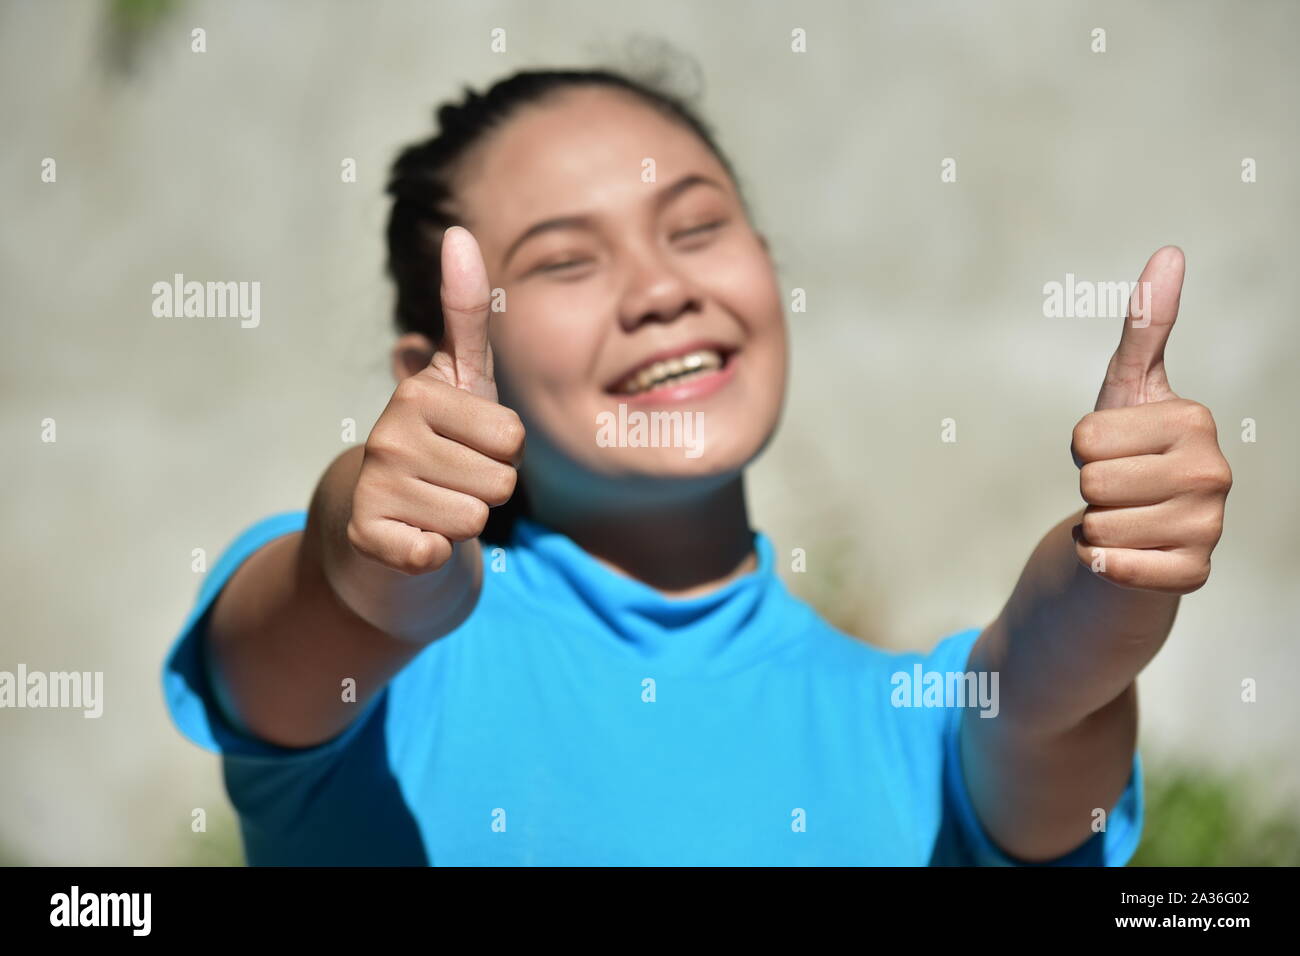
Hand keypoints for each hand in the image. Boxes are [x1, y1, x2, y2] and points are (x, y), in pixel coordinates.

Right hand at [347, 226, 524, 574]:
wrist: (384, 526)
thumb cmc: (440, 445)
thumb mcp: (462, 380)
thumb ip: (467, 313)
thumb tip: (457, 229)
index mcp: (419, 393)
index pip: (512, 438)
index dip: (502, 452)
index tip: (468, 445)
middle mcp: (388, 434)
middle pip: (500, 480)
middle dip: (487, 488)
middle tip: (453, 482)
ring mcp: (375, 485)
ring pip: (475, 518)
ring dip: (464, 522)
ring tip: (434, 507)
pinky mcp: (368, 536)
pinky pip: (434, 553)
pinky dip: (432, 556)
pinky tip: (413, 541)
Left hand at [1069, 246, 1231, 592]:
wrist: (1134, 528)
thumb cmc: (1126, 452)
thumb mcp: (1127, 387)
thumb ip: (1145, 325)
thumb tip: (1170, 252)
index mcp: (1195, 420)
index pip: (1085, 437)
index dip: (1082, 447)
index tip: (1114, 449)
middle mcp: (1215, 472)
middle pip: (1092, 482)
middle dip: (1089, 489)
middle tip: (1117, 489)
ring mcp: (1210, 526)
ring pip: (1099, 526)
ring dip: (1096, 526)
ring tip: (1123, 518)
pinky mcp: (1193, 574)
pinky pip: (1116, 567)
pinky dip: (1103, 563)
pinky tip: (1123, 554)